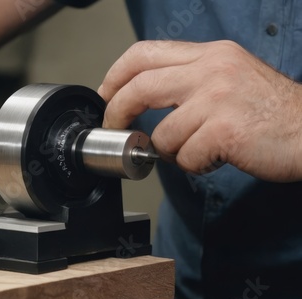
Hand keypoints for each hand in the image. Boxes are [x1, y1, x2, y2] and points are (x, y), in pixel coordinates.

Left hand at [99, 40, 301, 181]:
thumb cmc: (270, 111)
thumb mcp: (230, 77)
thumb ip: (189, 81)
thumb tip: (145, 97)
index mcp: (210, 55)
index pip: (145, 54)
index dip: (116, 75)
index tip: (105, 94)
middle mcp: (212, 70)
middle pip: (139, 87)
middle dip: (117, 111)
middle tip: (114, 128)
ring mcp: (218, 98)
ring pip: (162, 133)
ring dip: (170, 151)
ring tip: (194, 151)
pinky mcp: (224, 130)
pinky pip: (186, 157)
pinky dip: (193, 165)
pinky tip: (214, 159)